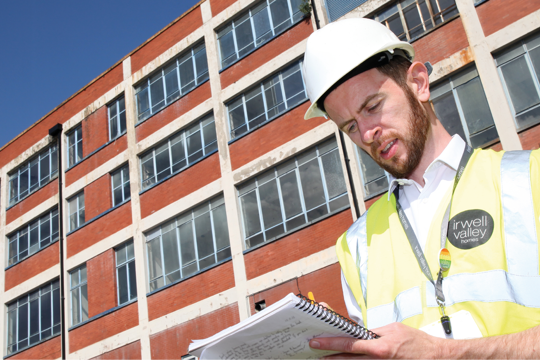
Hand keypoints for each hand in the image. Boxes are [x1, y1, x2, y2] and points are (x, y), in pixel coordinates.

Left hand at [310, 322, 442, 359]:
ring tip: (325, 357)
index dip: (330, 343)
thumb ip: (374, 332)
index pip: (349, 343)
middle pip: (348, 358)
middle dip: (329, 354)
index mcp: (379, 347)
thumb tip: (359, 332)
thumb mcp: (393, 329)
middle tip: (314, 349)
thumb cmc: (416, 341)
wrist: (436, 357)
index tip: (317, 341)